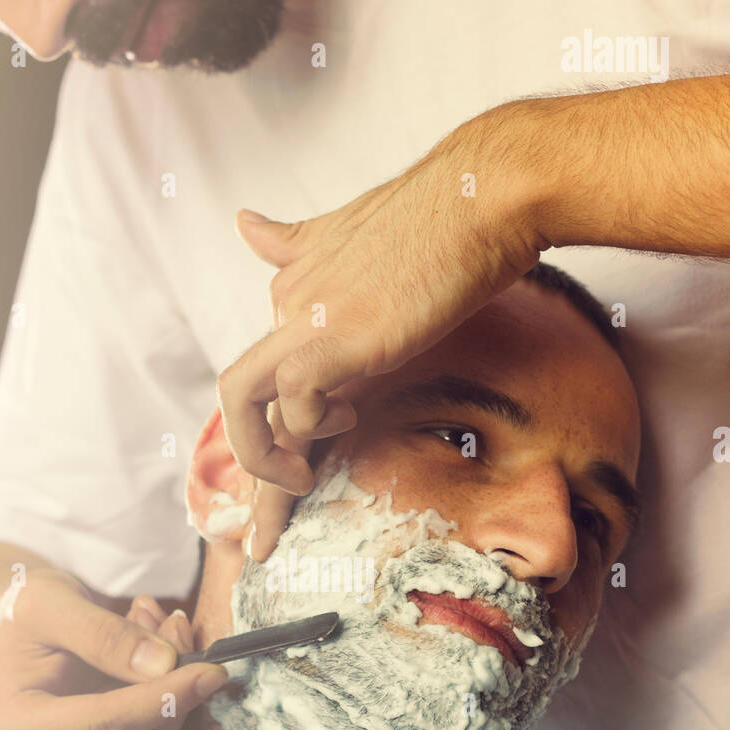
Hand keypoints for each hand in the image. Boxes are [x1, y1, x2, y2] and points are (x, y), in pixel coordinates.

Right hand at [0, 568, 226, 729]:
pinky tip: (154, 670)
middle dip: (173, 694)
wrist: (7, 650)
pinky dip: (164, 717)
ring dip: (172, 703)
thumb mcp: (47, 601)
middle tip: (179, 629)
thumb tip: (163, 666)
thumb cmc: (21, 623)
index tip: (211, 670)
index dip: (165, 698)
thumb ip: (102, 632)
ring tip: (158, 637)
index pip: (104, 725)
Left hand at [217, 101, 543, 559]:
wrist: (486, 197)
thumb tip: (245, 226)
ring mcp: (307, 317)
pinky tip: (349, 419)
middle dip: (252, 470)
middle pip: (244, 398)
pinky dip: (309, 425)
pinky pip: (292, 398)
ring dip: (264, 462)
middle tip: (264, 532)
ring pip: (245, 402)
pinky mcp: (335, 334)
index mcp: (295, 288)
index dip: (270, 433)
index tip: (290, 481)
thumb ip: (297, 242)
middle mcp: (289, 302)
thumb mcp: (356, 235)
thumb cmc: (446, 222)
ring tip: (302, 484)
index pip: (267, 376)